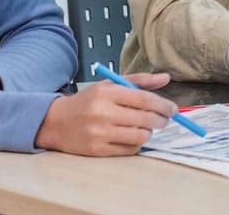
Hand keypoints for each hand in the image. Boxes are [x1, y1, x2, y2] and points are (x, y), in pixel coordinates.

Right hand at [34, 72, 174, 156]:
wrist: (55, 122)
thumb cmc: (87, 102)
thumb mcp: (109, 85)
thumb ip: (139, 80)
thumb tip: (165, 78)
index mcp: (107, 93)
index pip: (145, 99)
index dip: (163, 105)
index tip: (172, 109)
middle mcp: (103, 113)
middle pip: (145, 119)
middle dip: (161, 120)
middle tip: (163, 120)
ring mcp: (99, 133)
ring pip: (140, 136)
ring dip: (148, 132)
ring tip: (145, 127)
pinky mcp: (97, 150)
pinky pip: (129, 150)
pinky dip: (136, 144)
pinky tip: (132, 137)